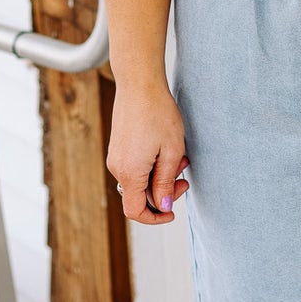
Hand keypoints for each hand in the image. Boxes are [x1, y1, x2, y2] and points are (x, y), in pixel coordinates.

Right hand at [108, 82, 190, 223]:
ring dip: (160, 177)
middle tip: (184, 176)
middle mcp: (117, 168)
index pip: (136, 211)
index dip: (155, 217)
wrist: (139, 84)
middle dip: (164, 191)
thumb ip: (166, 183)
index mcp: (130, 173)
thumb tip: (163, 206)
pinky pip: (135, 168)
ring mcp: (116, 157)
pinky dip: (152, 166)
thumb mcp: (171, 152)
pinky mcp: (118, 148)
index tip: (173, 212)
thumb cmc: (158, 114)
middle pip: (139, 196)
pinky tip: (166, 150)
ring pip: (139, 181)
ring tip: (178, 157)